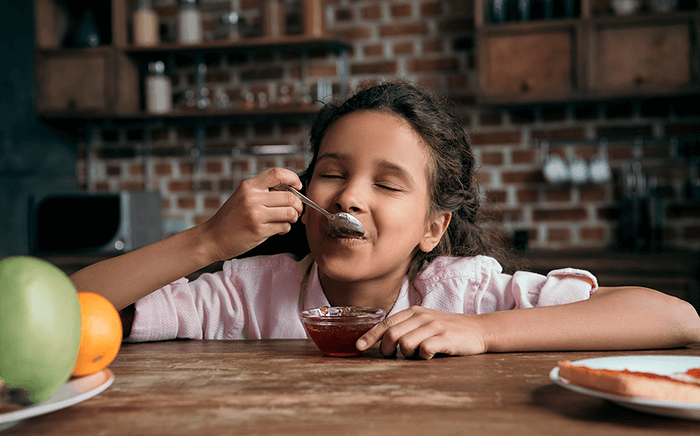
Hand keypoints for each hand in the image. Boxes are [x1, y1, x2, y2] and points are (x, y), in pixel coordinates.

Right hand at [201, 168, 303, 260]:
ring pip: (290, 212)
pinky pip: (284, 226)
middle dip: (298, 205)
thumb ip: (263, 192)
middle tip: (296, 210)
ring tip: (287, 220)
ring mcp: (255, 214)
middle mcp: (252, 198)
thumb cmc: (230, 219)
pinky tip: (279, 229)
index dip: (293, 178)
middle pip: (289, 196)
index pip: (277, 174)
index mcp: (249, 186)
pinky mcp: (258, 230)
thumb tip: (292, 190)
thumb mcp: (243, 197)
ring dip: (293, 217)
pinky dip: (286, 228)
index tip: (298, 186)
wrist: (212, 238)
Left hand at [356, 306, 487, 358]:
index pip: (386, 323)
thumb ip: (405, 326)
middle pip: (392, 334)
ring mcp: (434, 326)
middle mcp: (421, 317)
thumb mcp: (424, 321)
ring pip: (405, 343)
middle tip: (392, 356)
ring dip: (406, 354)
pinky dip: (423, 356)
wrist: (478, 329)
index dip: (370, 336)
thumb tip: (381, 339)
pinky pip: (424, 349)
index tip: (359, 347)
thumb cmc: (447, 329)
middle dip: (386, 349)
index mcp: (413, 312)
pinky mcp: (445, 338)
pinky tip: (430, 354)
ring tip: (416, 354)